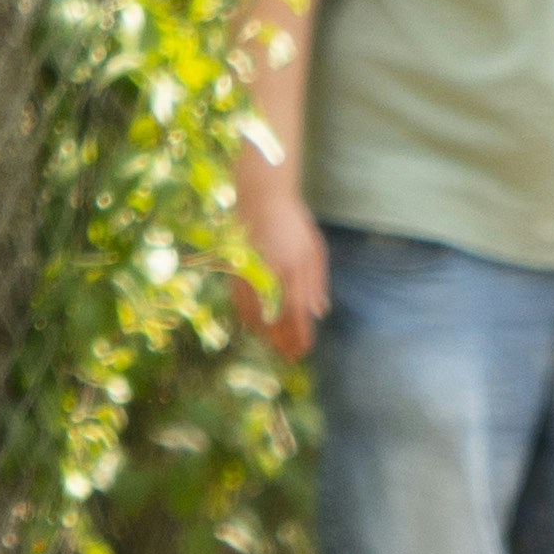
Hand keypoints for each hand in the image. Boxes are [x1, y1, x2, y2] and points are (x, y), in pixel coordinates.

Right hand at [236, 182, 326, 361]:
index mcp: (293, 268)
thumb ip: (316, 282)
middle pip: (275, 320)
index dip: (300, 335)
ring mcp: (249, 274)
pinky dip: (250, 321)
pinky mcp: (235, 272)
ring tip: (277, 346)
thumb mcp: (314, 249)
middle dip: (283, 342)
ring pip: (255, 316)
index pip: (297, 312)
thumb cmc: (293, 222)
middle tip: (291, 356)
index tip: (304, 349)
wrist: (261, 198)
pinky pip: (240, 305)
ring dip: (266, 336)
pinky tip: (259, 327)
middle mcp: (270, 274)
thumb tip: (319, 312)